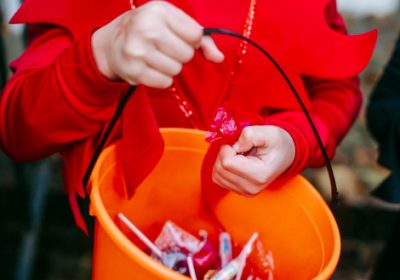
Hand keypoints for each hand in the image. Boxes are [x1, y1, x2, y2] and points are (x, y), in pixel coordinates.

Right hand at [91, 1, 223, 87]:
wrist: (111, 44)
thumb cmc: (148, 30)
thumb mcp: (172, 23)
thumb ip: (201, 39)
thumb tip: (219, 58)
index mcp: (158, 10)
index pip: (195, 35)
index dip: (191, 40)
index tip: (177, 37)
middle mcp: (146, 29)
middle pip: (187, 54)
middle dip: (180, 54)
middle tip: (164, 48)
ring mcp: (138, 51)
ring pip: (176, 70)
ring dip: (170, 67)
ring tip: (156, 57)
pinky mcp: (134, 71)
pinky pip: (165, 82)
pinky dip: (162, 78)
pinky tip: (150, 68)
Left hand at [212, 125, 295, 195]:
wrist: (284, 154)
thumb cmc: (277, 143)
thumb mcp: (267, 132)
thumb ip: (249, 135)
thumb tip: (234, 146)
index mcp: (259, 175)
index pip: (226, 163)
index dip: (227, 148)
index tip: (239, 143)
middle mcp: (251, 188)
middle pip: (219, 169)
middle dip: (224, 154)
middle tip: (238, 148)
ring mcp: (245, 192)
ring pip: (216, 175)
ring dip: (223, 161)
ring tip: (239, 155)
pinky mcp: (239, 191)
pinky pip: (219, 179)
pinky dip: (223, 168)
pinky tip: (236, 162)